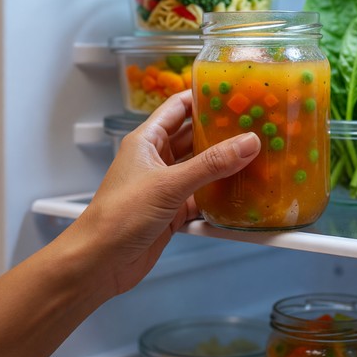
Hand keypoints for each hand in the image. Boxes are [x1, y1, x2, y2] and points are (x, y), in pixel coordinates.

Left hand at [68, 91, 259, 296]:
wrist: (100, 263)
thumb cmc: (117, 217)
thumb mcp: (168, 185)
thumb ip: (210, 165)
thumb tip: (246, 143)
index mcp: (146, 141)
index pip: (177, 108)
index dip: (202, 98)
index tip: (232, 93)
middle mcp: (156, 160)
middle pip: (194, 138)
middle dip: (221, 133)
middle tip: (253, 125)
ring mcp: (165, 187)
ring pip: (201, 170)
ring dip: (224, 167)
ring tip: (256, 157)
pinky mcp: (173, 213)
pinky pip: (203, 199)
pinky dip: (219, 198)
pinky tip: (240, 196)